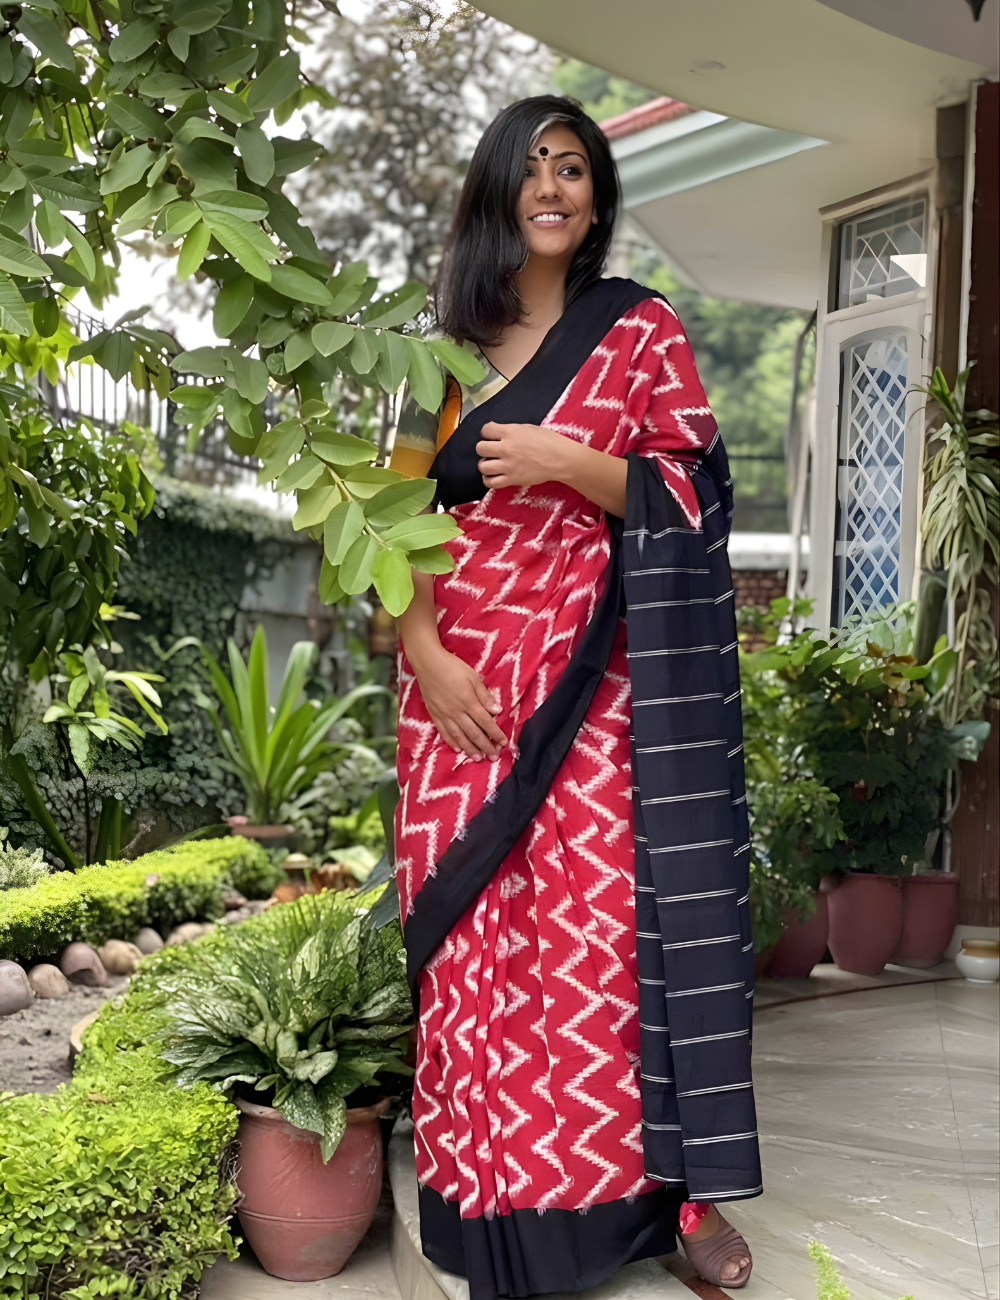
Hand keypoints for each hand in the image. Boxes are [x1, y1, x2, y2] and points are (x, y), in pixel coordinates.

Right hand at [410, 645, 507, 760]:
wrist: (428, 664)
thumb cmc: (453, 667)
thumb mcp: (473, 677)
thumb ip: (484, 696)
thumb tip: (497, 711)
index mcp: (469, 702)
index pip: (486, 722)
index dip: (496, 734)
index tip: (504, 743)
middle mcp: (457, 712)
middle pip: (474, 733)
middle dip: (485, 746)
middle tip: (494, 757)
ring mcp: (445, 715)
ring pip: (459, 736)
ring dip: (470, 749)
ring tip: (478, 758)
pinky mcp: (435, 715)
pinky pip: (444, 732)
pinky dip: (452, 742)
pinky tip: (458, 749)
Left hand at [475, 421, 627, 514]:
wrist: (561, 459)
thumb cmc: (549, 441)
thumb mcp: (528, 428)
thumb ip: (510, 429)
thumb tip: (494, 429)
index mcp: (511, 432)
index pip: (485, 430)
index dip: (487, 433)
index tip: (492, 437)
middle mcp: (506, 448)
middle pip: (480, 448)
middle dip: (484, 449)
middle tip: (492, 451)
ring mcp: (508, 465)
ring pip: (482, 466)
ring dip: (485, 465)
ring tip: (491, 464)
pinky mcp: (512, 479)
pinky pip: (491, 483)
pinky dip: (488, 480)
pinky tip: (492, 476)